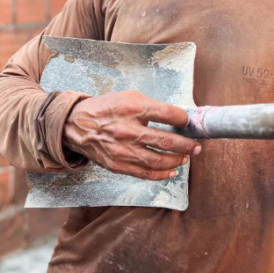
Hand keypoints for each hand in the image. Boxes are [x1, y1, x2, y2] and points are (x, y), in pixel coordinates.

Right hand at [64, 90, 201, 180]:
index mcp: (132, 108)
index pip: (166, 114)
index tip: (188, 122)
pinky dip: (162, 174)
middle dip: (187, 145)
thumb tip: (177, 118)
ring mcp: (123, 150)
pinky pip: (145, 173)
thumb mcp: (128, 97)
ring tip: (186, 158)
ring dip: (177, 160)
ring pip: (158, 160)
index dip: (182, 119)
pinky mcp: (118, 165)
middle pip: (166, 141)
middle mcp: (128, 130)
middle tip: (197, 146)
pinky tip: (172, 171)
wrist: (76, 125)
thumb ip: (151, 107)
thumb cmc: (106, 108)